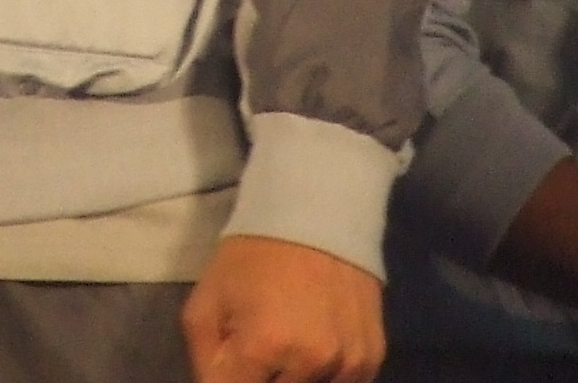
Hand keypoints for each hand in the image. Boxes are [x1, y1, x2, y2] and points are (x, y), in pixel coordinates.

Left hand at [182, 235, 384, 382]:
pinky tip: (315, 345)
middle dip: (261, 376)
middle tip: (258, 350)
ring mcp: (347, 363)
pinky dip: (325, 374)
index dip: (228, 379)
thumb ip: (205, 360)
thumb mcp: (206, 300)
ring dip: (293, 377)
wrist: (315, 212)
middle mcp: (311, 363)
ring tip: (287, 341)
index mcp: (264, 347)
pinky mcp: (372, 358)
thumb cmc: (252, 255)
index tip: (232, 364)